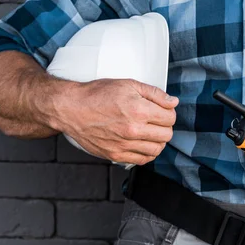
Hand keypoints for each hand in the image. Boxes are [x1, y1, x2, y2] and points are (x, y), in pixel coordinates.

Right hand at [55, 79, 178, 164]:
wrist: (72, 109)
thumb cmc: (97, 94)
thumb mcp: (127, 84)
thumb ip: (154, 93)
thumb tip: (173, 102)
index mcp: (138, 110)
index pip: (170, 117)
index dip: (168, 112)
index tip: (161, 110)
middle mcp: (133, 130)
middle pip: (167, 135)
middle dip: (165, 126)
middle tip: (156, 120)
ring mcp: (124, 145)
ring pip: (157, 150)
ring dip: (158, 141)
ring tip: (150, 132)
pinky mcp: (116, 155)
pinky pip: (142, 160)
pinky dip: (147, 153)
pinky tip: (142, 143)